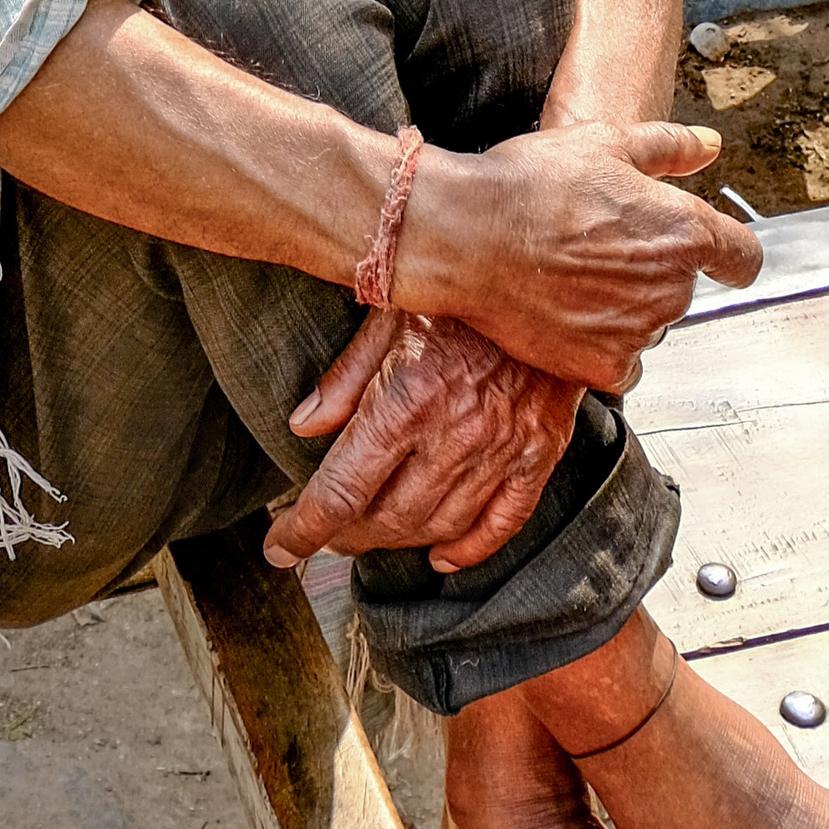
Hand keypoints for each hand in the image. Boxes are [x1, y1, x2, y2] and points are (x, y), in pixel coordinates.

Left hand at [264, 313, 582, 575]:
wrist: (549, 272)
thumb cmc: (461, 287)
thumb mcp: (389, 312)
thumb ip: (346, 376)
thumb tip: (303, 425)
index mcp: (407, 399)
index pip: (343, 489)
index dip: (305, 529)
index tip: (279, 547)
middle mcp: (454, 434)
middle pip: (388, 518)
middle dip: (347, 537)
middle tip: (326, 536)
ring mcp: (502, 448)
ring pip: (441, 525)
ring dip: (400, 541)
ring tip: (373, 536)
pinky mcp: (541, 451)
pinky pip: (504, 520)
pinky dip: (470, 548)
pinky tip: (443, 557)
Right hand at [409, 119, 758, 392]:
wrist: (468, 236)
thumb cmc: (532, 184)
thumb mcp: (604, 143)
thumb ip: (670, 147)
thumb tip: (710, 145)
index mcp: (685, 231)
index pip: (743, 258)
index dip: (728, 254)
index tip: (713, 257)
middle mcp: (673, 287)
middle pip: (681, 289)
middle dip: (650, 272)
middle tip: (596, 248)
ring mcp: (640, 332)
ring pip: (648, 325)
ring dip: (622, 308)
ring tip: (570, 277)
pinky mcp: (604, 367)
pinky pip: (621, 365)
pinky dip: (599, 347)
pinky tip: (565, 315)